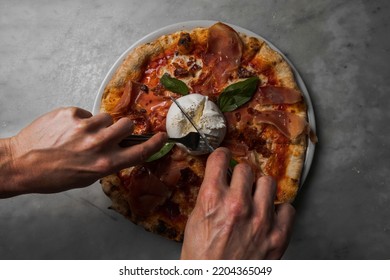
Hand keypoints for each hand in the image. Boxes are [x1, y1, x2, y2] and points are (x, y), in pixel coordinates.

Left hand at [1, 107, 166, 196]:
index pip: (139, 151)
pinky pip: (86, 112)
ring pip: (107, 117)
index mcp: (104, 164)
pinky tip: (67, 130)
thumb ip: (107, 163)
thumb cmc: (53, 176)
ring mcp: (84, 127)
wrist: (22, 163)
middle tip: (112, 132)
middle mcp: (98, 144)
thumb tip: (120, 151)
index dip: (155, 143)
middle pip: (127, 124)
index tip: (162, 136)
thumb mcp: (86, 178)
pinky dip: (80, 120)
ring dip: (100, 124)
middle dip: (123, 127)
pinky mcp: (70, 114)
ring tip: (83, 133)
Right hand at [180, 148, 294, 258]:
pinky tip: (270, 216)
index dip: (221, 156)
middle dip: (240, 176)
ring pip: (267, 182)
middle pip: (246, 169)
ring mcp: (261, 219)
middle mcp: (237, 204)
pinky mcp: (278, 235)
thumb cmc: (202, 257)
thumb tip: (220, 179)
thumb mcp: (196, 220)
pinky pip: (288, 207)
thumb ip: (210, 196)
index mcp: (212, 199)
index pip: (220, 158)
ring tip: (255, 199)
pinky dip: (280, 211)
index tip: (224, 158)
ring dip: (260, 189)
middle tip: (239, 185)